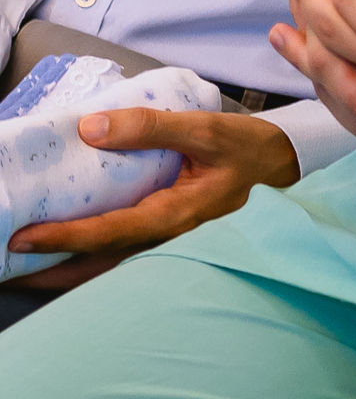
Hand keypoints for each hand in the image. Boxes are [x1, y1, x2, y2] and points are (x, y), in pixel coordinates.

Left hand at [3, 107, 300, 291]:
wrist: (285, 167)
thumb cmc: (247, 149)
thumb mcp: (205, 129)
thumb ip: (150, 126)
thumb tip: (90, 129)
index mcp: (176, 216)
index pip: (108, 232)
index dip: (63, 238)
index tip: (23, 239)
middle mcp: (168, 240)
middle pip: (99, 265)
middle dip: (50, 271)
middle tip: (8, 267)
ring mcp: (170, 244)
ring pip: (109, 267)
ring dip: (66, 270)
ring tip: (26, 268)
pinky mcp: (170, 237)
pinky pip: (123, 256)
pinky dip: (91, 259)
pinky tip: (71, 253)